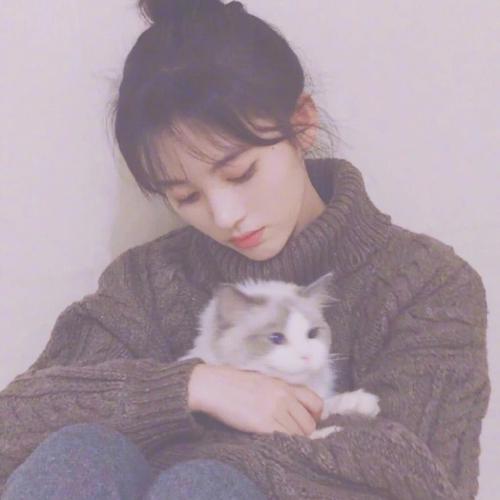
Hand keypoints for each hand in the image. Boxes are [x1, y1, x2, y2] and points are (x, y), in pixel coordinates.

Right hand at [188, 363, 323, 436]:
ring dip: (293, 439)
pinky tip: (273, 439)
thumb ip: (281, 392)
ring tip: (280, 437)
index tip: (310, 421)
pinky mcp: (263, 423)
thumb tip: (295, 408)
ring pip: (299, 434)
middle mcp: (283, 396)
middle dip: (304, 432)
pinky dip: (283, 443)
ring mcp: (274, 409)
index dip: (316, 415)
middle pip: (309, 423)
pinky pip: (284, 438)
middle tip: (292, 434)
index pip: (315, 401)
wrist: (214, 386)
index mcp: (284, 384)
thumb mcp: (264, 381)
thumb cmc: (235, 384)